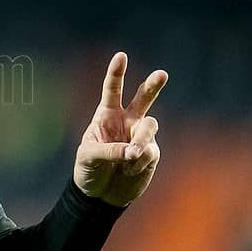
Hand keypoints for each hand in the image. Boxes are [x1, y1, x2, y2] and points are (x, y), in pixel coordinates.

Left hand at [74, 52, 166, 207]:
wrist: (100, 194)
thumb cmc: (89, 169)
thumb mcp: (89, 157)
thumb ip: (110, 150)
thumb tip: (134, 151)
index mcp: (106, 115)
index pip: (112, 90)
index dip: (116, 73)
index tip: (121, 56)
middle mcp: (127, 121)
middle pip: (143, 98)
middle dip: (153, 86)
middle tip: (162, 74)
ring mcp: (140, 136)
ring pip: (150, 127)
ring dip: (141, 140)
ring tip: (132, 155)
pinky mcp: (151, 154)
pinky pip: (150, 151)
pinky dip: (141, 160)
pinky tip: (131, 169)